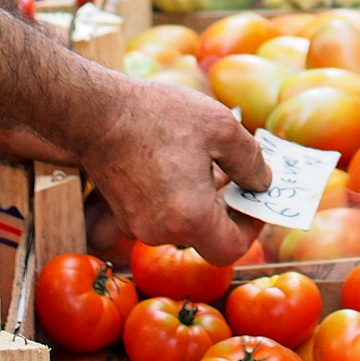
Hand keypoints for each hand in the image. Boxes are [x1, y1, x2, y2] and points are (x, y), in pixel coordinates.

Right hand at [78, 75, 268, 264]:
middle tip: (235, 174)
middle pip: (207, 236)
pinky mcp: (123, 213)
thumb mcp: (221, 127)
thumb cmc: (159, 116)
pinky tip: (178, 162)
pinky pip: (161, 215)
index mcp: (190, 217)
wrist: (97, 111)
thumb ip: (252, 162)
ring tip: (206, 161)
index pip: (231, 249)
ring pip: (184, 224)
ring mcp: (138, 225)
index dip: (250, 228)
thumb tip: (262, 183)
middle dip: (225, 208)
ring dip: (201, 200)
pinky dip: (177, 197)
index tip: (253, 199)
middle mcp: (161, 231)